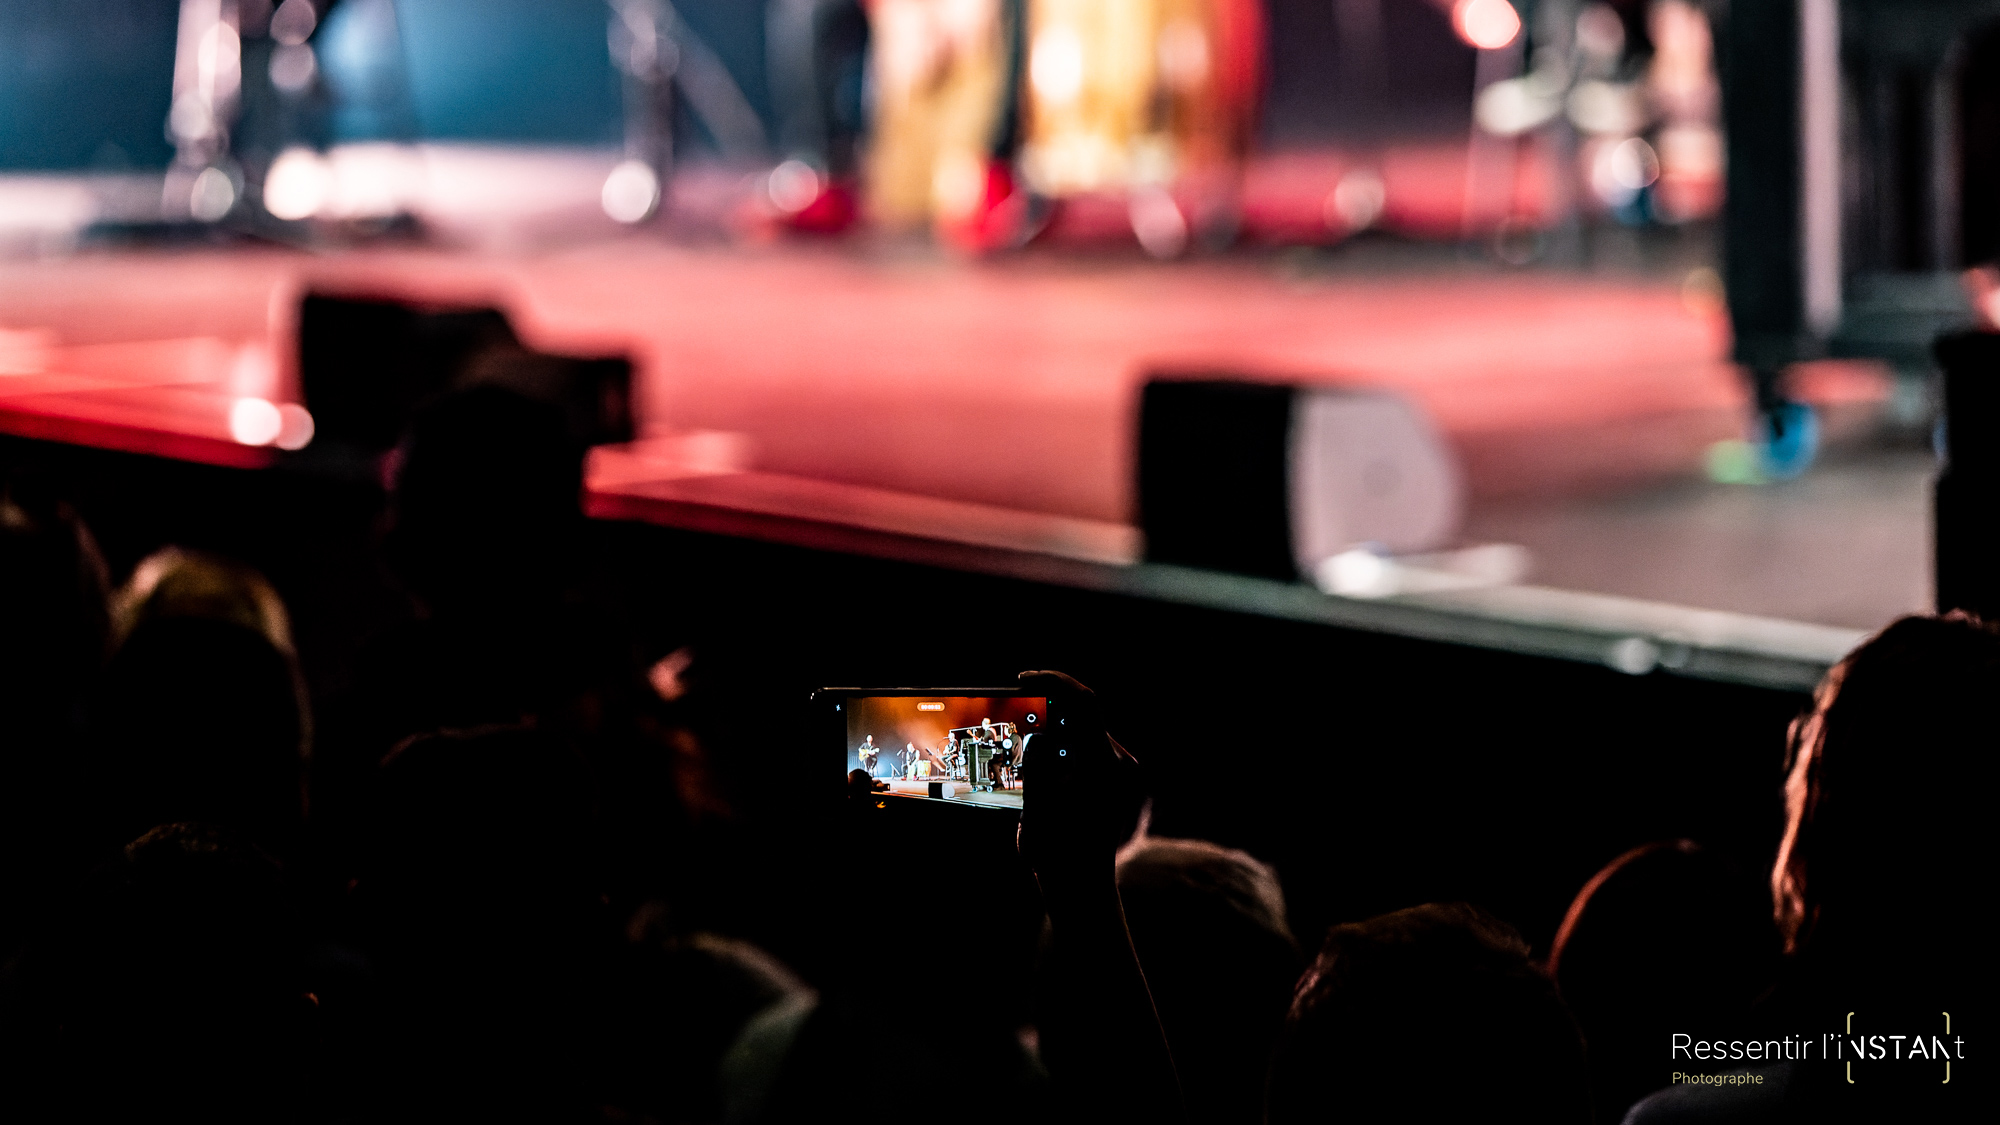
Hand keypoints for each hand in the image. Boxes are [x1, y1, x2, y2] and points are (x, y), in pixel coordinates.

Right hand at [1015, 670, 1145, 886]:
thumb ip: (1036, 762)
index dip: (1054, 681)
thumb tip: (1037, 734)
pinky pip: (1089, 751)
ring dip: (1054, 735)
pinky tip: (1042, 771)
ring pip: (1084, 734)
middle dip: (1047, 712)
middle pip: (1083, 716)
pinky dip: (1064, 751)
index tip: (1025, 678)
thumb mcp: (1035, 804)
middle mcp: (1120, 764)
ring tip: (1027, 758)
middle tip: (1014, 719)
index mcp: (1103, 764)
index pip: (1084, 702)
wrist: (1082, 888)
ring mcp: (1123, 772)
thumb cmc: (1057, 853)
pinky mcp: (1117, 781)